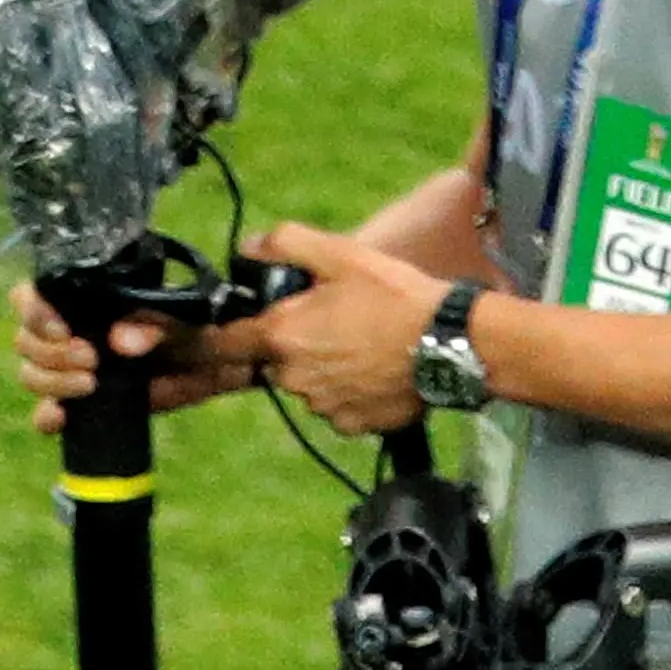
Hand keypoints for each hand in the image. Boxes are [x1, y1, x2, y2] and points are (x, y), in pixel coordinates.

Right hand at [15, 282, 257, 435]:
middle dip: (51, 354)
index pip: (31, 295)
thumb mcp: (181, 320)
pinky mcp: (79, 404)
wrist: (215, 366)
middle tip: (91, 361)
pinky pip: (46, 413)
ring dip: (52, 382)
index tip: (63, 329)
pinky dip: (47, 417)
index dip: (35, 311)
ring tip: (90, 385)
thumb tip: (121, 341)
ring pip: (31, 373)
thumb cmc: (196, 328)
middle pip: (26, 339)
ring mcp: (69, 368)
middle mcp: (68, 331)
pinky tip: (61, 418)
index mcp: (83, 299)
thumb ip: (154, 324)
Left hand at [237, 221, 454, 438]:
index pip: (223, 344)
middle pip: (272, 363)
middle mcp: (293, 377)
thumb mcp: (341, 255)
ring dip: (320, 370)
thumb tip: (250, 246)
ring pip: (306, 386)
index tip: (229, 331)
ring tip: (360, 346)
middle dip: (289, 346)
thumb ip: (288, 244)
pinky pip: (336, 408)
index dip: (221, 335)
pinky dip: (348, 393)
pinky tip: (374, 371)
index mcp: (281, 335)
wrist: (449, 342)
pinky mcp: (349, 425)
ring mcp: (321, 406)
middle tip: (330, 324)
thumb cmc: (394, 295)